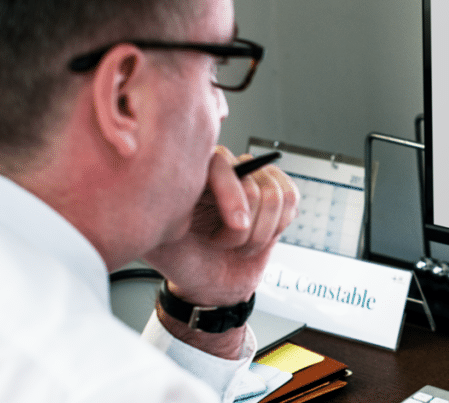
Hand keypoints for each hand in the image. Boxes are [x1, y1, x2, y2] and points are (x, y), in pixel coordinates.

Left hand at [144, 146, 298, 305]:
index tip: (236, 225)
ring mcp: (251, 182)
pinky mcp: (274, 195)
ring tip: (240, 244)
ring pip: (278, 194)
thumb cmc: (184, 263)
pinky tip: (261, 236)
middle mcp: (223, 172)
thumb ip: (156, 216)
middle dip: (247, 227)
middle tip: (225, 245)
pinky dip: (280, 225)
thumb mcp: (159, 244)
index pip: (221, 162)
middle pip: (255, 182)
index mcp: (192, 175)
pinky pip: (292, 199)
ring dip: (263, 232)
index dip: (233, 192)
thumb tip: (157, 189)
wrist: (211, 285)